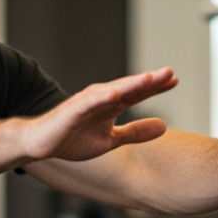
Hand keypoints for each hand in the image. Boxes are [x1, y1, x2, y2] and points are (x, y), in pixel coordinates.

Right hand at [22, 68, 178, 162]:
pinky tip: (116, 94)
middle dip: (149, 80)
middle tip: (169, 72)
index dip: (156, 87)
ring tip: (149, 78)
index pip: (138, 94)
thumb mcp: (111, 140)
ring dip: (130, 84)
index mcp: (111, 106)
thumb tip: (164, 126)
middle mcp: (101, 99)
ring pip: (112, 91)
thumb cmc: (73, 139)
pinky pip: (89, 103)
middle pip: (129, 88)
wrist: (42, 144)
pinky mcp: (72, 111)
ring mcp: (87, 103)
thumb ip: (135, 132)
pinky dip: (102, 98)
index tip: (175, 80)